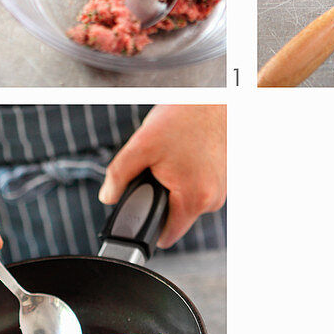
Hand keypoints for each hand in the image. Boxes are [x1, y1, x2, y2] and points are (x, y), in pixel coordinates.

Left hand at [98, 106, 225, 248]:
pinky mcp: (225, 178)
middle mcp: (213, 200)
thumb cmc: (187, 117)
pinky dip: (188, 175)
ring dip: (175, 185)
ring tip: (174, 155)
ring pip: (187, 201)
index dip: (146, 223)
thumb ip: (119, 175)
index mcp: (194, 199)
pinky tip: (186, 153)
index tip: (140, 204)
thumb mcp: (142, 144)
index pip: (165, 235)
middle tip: (157, 168)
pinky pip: (199, 187)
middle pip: (175, 217)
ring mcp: (222, 190)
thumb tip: (108, 196)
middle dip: (160, 197)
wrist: (218, 98)